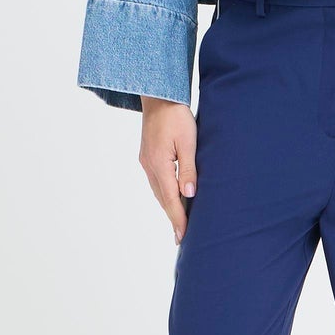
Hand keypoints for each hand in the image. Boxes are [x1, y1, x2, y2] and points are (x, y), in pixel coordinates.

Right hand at [138, 97, 197, 243]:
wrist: (159, 97)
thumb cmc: (176, 116)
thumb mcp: (188, 141)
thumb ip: (188, 169)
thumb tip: (189, 194)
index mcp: (159, 164)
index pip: (170, 199)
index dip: (178, 219)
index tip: (183, 236)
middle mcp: (149, 166)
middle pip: (162, 199)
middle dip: (172, 218)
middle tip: (181, 237)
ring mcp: (146, 161)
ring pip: (158, 191)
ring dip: (168, 207)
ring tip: (178, 222)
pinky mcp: (147, 156)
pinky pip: (156, 181)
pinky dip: (164, 194)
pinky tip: (171, 198)